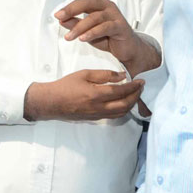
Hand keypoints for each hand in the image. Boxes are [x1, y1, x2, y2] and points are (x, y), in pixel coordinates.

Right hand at [24, 69, 142, 121]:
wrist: (52, 102)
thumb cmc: (66, 86)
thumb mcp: (84, 74)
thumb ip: (104, 74)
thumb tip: (122, 75)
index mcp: (97, 94)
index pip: (122, 91)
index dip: (134, 86)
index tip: (141, 81)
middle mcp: (99, 107)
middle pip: (125, 105)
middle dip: (136, 96)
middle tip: (141, 88)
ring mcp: (98, 115)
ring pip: (121, 113)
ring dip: (131, 104)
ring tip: (135, 95)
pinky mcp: (95, 119)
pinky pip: (114, 116)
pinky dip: (123, 110)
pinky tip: (124, 103)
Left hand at [54, 0, 153, 74]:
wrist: (127, 49)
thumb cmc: (108, 37)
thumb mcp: (87, 31)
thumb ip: (75, 24)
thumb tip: (60, 19)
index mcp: (99, 4)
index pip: (81, 2)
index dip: (68, 8)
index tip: (57, 15)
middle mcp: (107, 6)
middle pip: (87, 4)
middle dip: (72, 10)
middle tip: (60, 17)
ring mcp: (115, 15)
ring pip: (94, 18)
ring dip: (80, 28)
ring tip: (69, 37)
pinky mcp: (121, 26)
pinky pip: (105, 27)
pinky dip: (92, 32)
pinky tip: (83, 38)